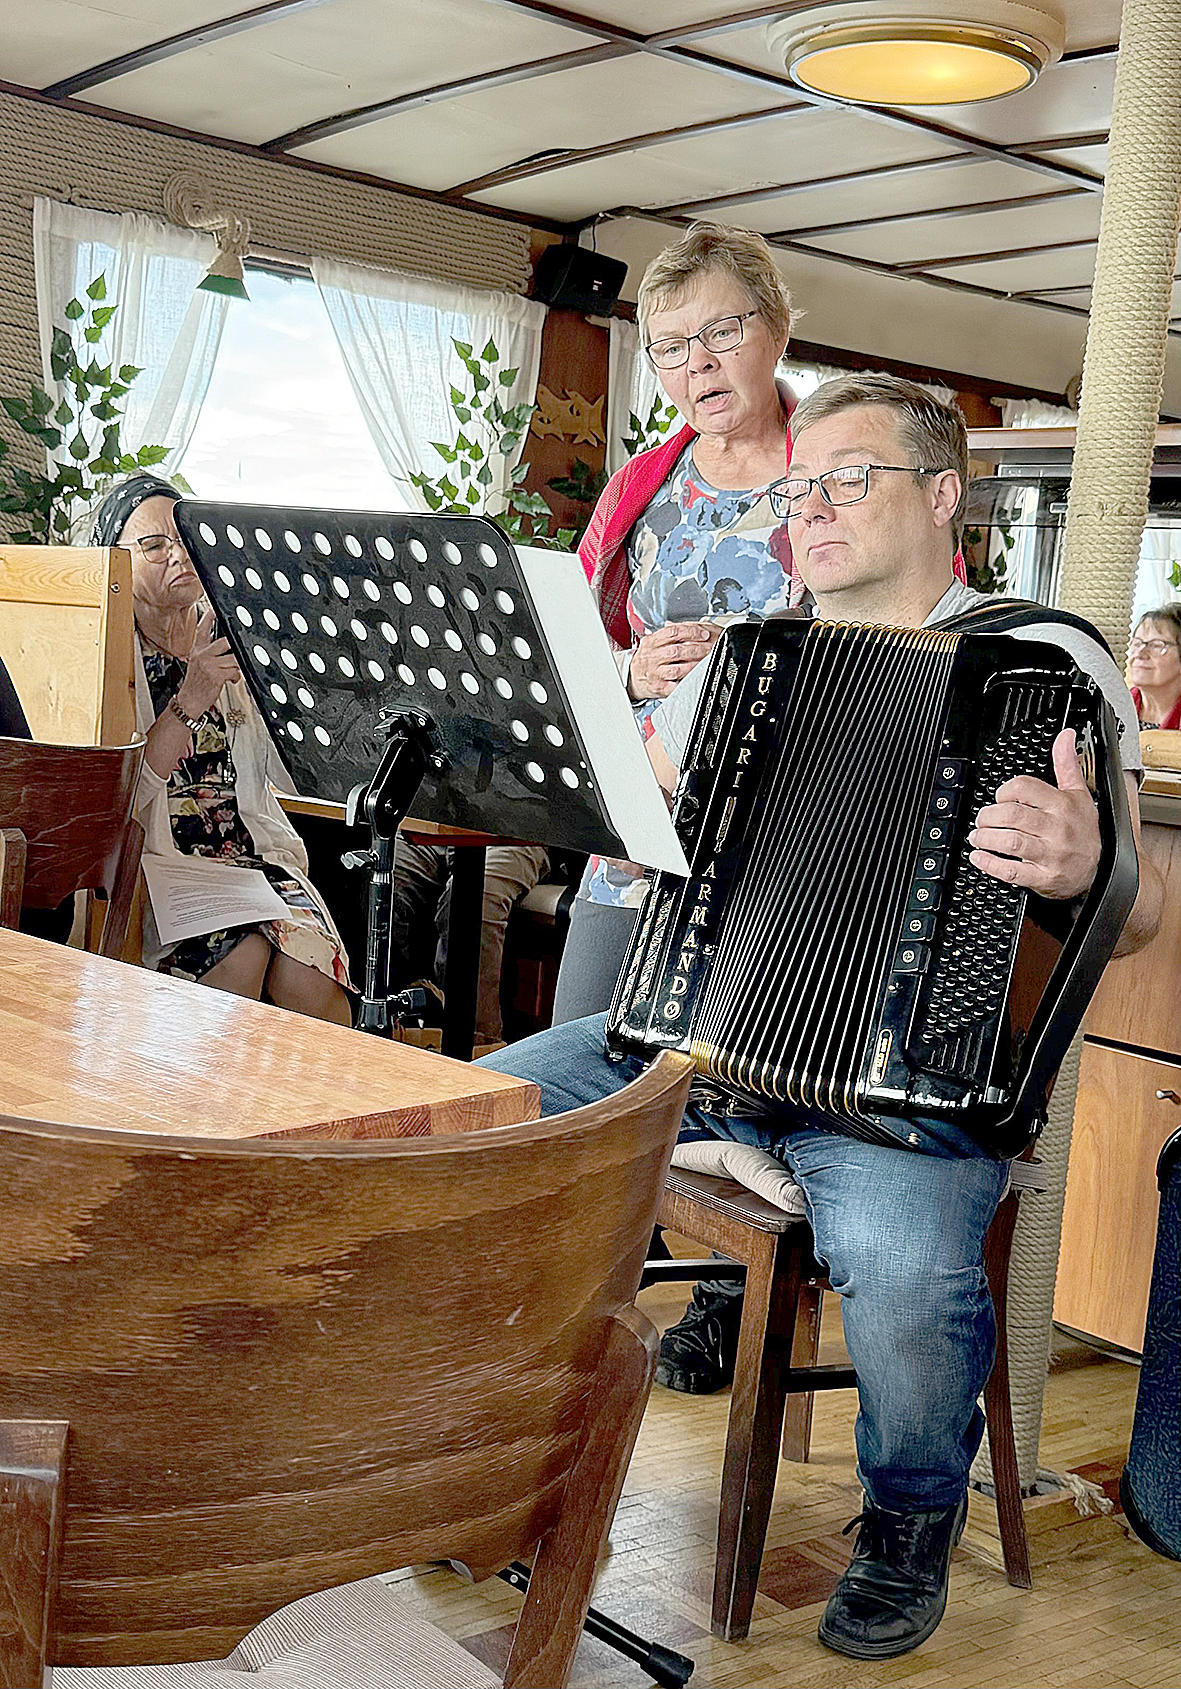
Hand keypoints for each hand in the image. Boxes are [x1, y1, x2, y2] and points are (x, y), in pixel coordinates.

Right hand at [175, 606, 240, 718]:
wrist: (189, 701)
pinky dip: (236, 677)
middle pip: (224, 641)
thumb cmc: (196, 683)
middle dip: (235, 644)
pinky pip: (235, 671)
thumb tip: (227, 644)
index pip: (202, 629)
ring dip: (237, 666)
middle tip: (240, 645)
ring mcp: (209, 665)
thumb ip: (210, 652)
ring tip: (233, 671)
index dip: (209, 617)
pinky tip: (231, 680)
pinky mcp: (216, 675)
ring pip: (234, 658)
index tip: (215, 608)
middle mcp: (202, 654)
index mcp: (197, 650)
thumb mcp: (198, 663)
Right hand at [629, 621, 719, 699]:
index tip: (703, 633)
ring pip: (677, 669)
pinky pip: (675, 686)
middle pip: (677, 650)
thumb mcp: (653, 641)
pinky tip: (695, 678)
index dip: (690, 632)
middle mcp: (653, 657)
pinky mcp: (659, 687)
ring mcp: (655, 673)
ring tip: (706, 662)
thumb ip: (670, 632)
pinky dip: (686, 682)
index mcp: (652, 642)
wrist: (632, 677)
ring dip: (694, 665)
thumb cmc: (646, 659)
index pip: (672, 632)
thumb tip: (690, 624)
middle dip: (697, 649)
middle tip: (711, 648)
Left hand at [967, 728, 1099, 899]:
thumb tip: (1066, 736)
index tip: (999, 798)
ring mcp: (1050, 855)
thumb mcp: (1079, 794)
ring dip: (986, 838)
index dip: (1005, 791)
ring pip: (1010, 842)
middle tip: (982, 819)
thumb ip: (1067, 764)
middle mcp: (1057, 829)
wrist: (1100, 870)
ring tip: (977, 836)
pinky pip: (1012, 871)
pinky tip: (979, 857)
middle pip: (1013, 815)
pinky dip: (990, 864)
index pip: (1026, 788)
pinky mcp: (1043, 878)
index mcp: (1062, 805)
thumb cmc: (1084, 831)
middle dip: (988, 816)